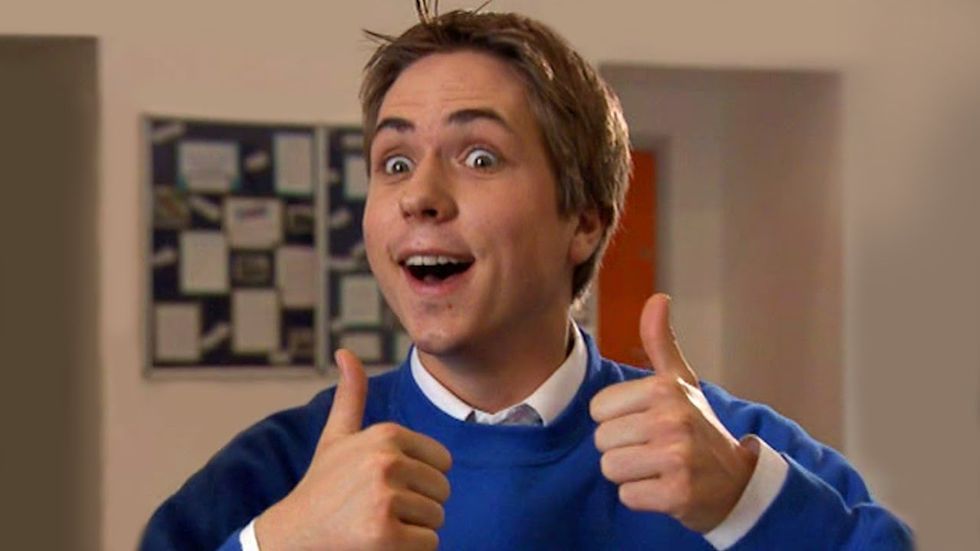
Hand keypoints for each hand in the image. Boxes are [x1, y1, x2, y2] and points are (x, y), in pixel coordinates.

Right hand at [255, 349, 451, 549]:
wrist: (292, 536)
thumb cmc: (322, 486)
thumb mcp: (336, 437)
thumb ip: (351, 395)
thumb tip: (345, 352)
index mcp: (385, 434)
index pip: (443, 463)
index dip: (421, 479)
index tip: (386, 485)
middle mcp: (386, 461)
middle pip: (442, 491)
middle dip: (419, 505)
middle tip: (380, 509)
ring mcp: (385, 498)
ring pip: (437, 518)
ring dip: (414, 529)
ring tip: (377, 524)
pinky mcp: (385, 535)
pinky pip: (429, 543)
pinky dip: (410, 550)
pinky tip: (379, 544)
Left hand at [590, 294, 757, 532]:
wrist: (736, 482)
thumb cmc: (698, 428)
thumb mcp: (681, 382)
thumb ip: (660, 342)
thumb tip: (658, 298)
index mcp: (666, 389)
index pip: (598, 409)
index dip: (617, 419)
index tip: (646, 422)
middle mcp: (673, 420)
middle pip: (602, 440)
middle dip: (622, 448)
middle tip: (654, 448)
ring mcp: (677, 458)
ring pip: (610, 468)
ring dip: (629, 473)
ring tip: (657, 467)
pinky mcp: (678, 495)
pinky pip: (626, 496)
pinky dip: (641, 497)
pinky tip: (665, 487)